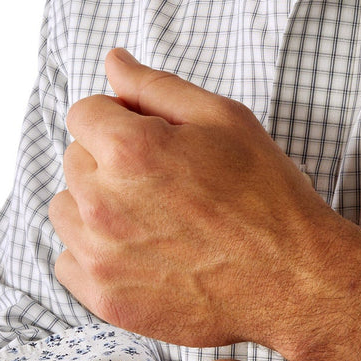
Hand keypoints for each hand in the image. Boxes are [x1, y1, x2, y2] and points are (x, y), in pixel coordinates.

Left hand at [50, 49, 360, 360]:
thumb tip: (113, 61)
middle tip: (166, 178)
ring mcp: (101, 256)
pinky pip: (68, 262)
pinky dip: (95, 254)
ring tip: (152, 215)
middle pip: (75, 159)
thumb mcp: (224, 119)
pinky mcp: (106, 299)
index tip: (153, 138)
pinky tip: (141, 250)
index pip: (83, 113)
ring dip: (96, 205)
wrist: (294, 278)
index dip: (120, 118)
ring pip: (66, 209)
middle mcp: (103, 202)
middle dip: (109, 159)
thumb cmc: (267, 193)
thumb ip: (156, 86)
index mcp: (130, 149)